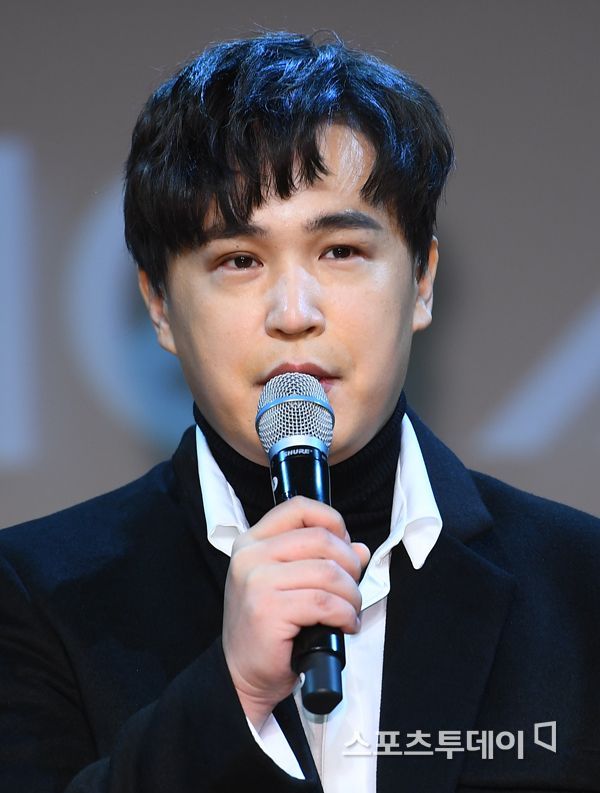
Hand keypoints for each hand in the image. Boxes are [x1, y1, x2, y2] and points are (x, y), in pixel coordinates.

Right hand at [222, 496, 369, 729]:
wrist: (242, 675)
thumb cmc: (269, 629)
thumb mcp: (291, 584)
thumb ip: (321, 560)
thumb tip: (360, 549)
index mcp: (253, 541)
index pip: (298, 508)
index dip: (332, 521)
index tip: (345, 545)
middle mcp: (250, 555)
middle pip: (321, 539)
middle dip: (350, 565)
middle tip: (352, 589)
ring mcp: (256, 581)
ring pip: (328, 572)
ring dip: (351, 595)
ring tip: (349, 612)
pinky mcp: (268, 609)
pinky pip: (325, 602)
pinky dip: (345, 614)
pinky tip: (344, 625)